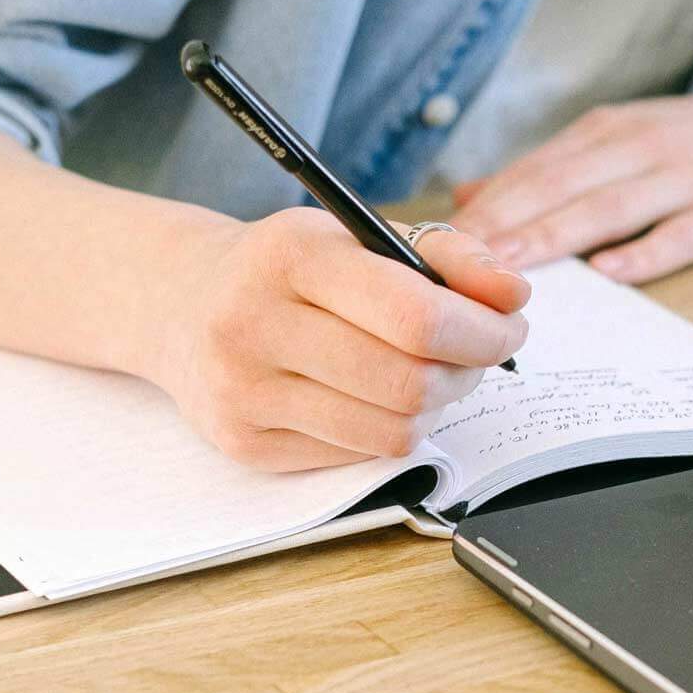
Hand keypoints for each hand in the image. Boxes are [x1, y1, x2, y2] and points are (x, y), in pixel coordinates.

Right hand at [142, 208, 528, 471]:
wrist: (179, 304)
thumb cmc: (287, 269)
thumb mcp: (357, 236)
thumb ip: (447, 255)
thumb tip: (513, 295)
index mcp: (291, 257)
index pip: (416, 316)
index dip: (482, 331)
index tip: (508, 327)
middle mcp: (255, 325)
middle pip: (410, 383)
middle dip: (467, 373)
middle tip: (475, 355)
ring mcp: (244, 393)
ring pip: (391, 431)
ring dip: (433, 407)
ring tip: (428, 375)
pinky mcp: (245, 444)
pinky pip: (358, 455)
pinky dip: (386, 429)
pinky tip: (372, 397)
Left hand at [449, 56, 692, 282]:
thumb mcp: (624, 137)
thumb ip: (550, 169)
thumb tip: (470, 196)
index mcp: (607, 133)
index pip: (530, 171)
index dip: (480, 210)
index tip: (431, 245)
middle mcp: (640, 147)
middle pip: (558, 187)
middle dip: (500, 226)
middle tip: (450, 264)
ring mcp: (689, 177)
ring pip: (609, 207)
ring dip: (554, 236)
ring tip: (508, 269)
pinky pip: (683, 232)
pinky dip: (646, 251)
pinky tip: (611, 273)